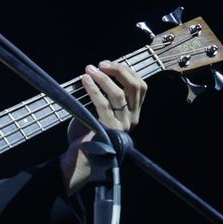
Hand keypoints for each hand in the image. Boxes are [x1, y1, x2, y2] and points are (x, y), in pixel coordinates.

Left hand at [62, 60, 148, 195]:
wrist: (81, 158)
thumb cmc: (88, 133)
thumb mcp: (102, 110)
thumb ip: (107, 94)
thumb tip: (99, 71)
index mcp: (134, 113)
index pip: (140, 86)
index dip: (126, 71)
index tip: (108, 64)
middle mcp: (133, 118)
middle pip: (133, 86)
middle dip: (117, 70)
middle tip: (100, 64)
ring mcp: (123, 125)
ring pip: (119, 94)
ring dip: (103, 78)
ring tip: (89, 70)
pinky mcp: (110, 130)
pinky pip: (104, 105)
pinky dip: (94, 90)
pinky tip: (85, 81)